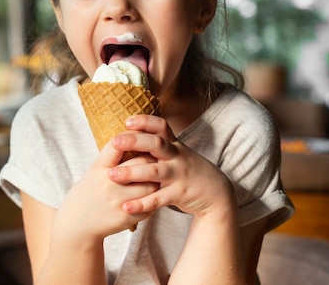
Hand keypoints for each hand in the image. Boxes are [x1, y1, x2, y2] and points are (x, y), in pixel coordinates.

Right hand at [53, 140, 158, 241]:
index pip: (119, 144)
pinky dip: (154, 199)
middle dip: (152, 158)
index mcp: (99, 168)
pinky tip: (152, 196)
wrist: (77, 222)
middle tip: (157, 157)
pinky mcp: (127, 217)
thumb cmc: (89, 191)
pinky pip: (150, 205)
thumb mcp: (94, 171)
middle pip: (142, 162)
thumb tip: (137, 137)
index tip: (142, 135)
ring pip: (151, 185)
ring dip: (156, 180)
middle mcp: (108, 182)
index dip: (134, 136)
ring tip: (157, 178)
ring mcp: (118, 201)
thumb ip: (112, 158)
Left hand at [108, 114, 234, 219]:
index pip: (160, 126)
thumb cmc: (188, 169)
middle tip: (114, 142)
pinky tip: (126, 206)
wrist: (216, 192)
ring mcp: (178, 175)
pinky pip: (159, 199)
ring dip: (132, 172)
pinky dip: (142, 203)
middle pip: (156, 144)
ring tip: (112, 175)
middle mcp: (176, 156)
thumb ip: (158, 143)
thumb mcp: (177, 152)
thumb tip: (131, 132)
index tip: (127, 121)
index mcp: (173, 144)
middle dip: (134, 141)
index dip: (145, 121)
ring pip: (154, 171)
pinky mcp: (179, 194)